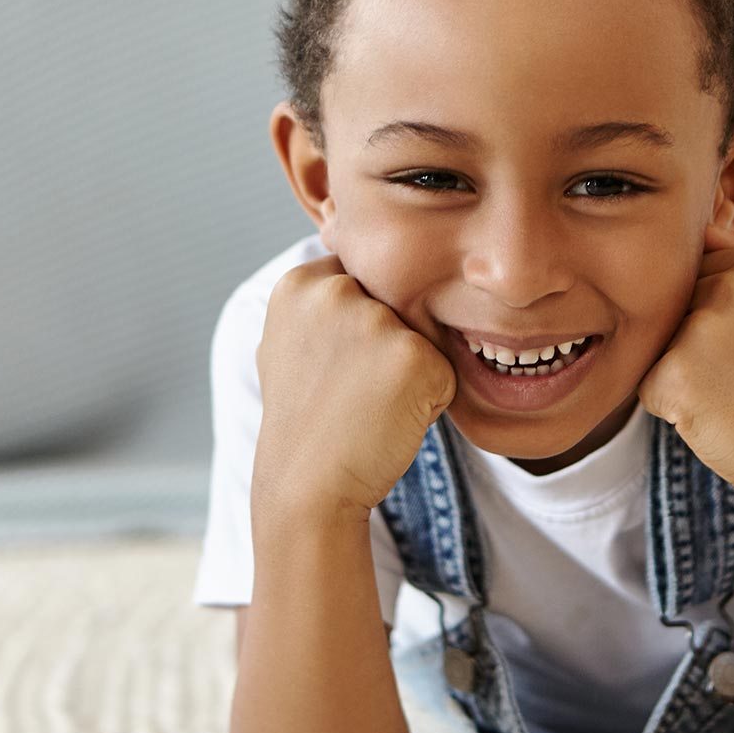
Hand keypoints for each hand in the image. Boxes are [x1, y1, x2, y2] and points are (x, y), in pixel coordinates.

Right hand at [252, 255, 456, 518]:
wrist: (307, 485)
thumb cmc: (306, 420)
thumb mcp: (289, 344)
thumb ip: (319, 302)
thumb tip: (342, 247)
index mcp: (300, 282)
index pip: (362, 280)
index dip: (358, 327)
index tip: (332, 366)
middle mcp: (335, 290)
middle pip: (397, 304)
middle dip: (386, 346)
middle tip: (349, 391)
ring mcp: (375, 321)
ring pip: (422, 337)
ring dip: (409, 373)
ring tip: (368, 405)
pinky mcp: (414, 354)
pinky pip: (444, 370)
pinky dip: (429, 400)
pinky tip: (390, 418)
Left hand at [637, 221, 733, 508]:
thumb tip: (705, 221)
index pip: (700, 260)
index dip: (713, 306)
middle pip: (675, 301)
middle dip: (692, 339)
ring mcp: (707, 326)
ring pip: (659, 341)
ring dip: (680, 369)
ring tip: (727, 392)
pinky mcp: (678, 372)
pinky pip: (647, 383)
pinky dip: (668, 404)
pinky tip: (711, 413)